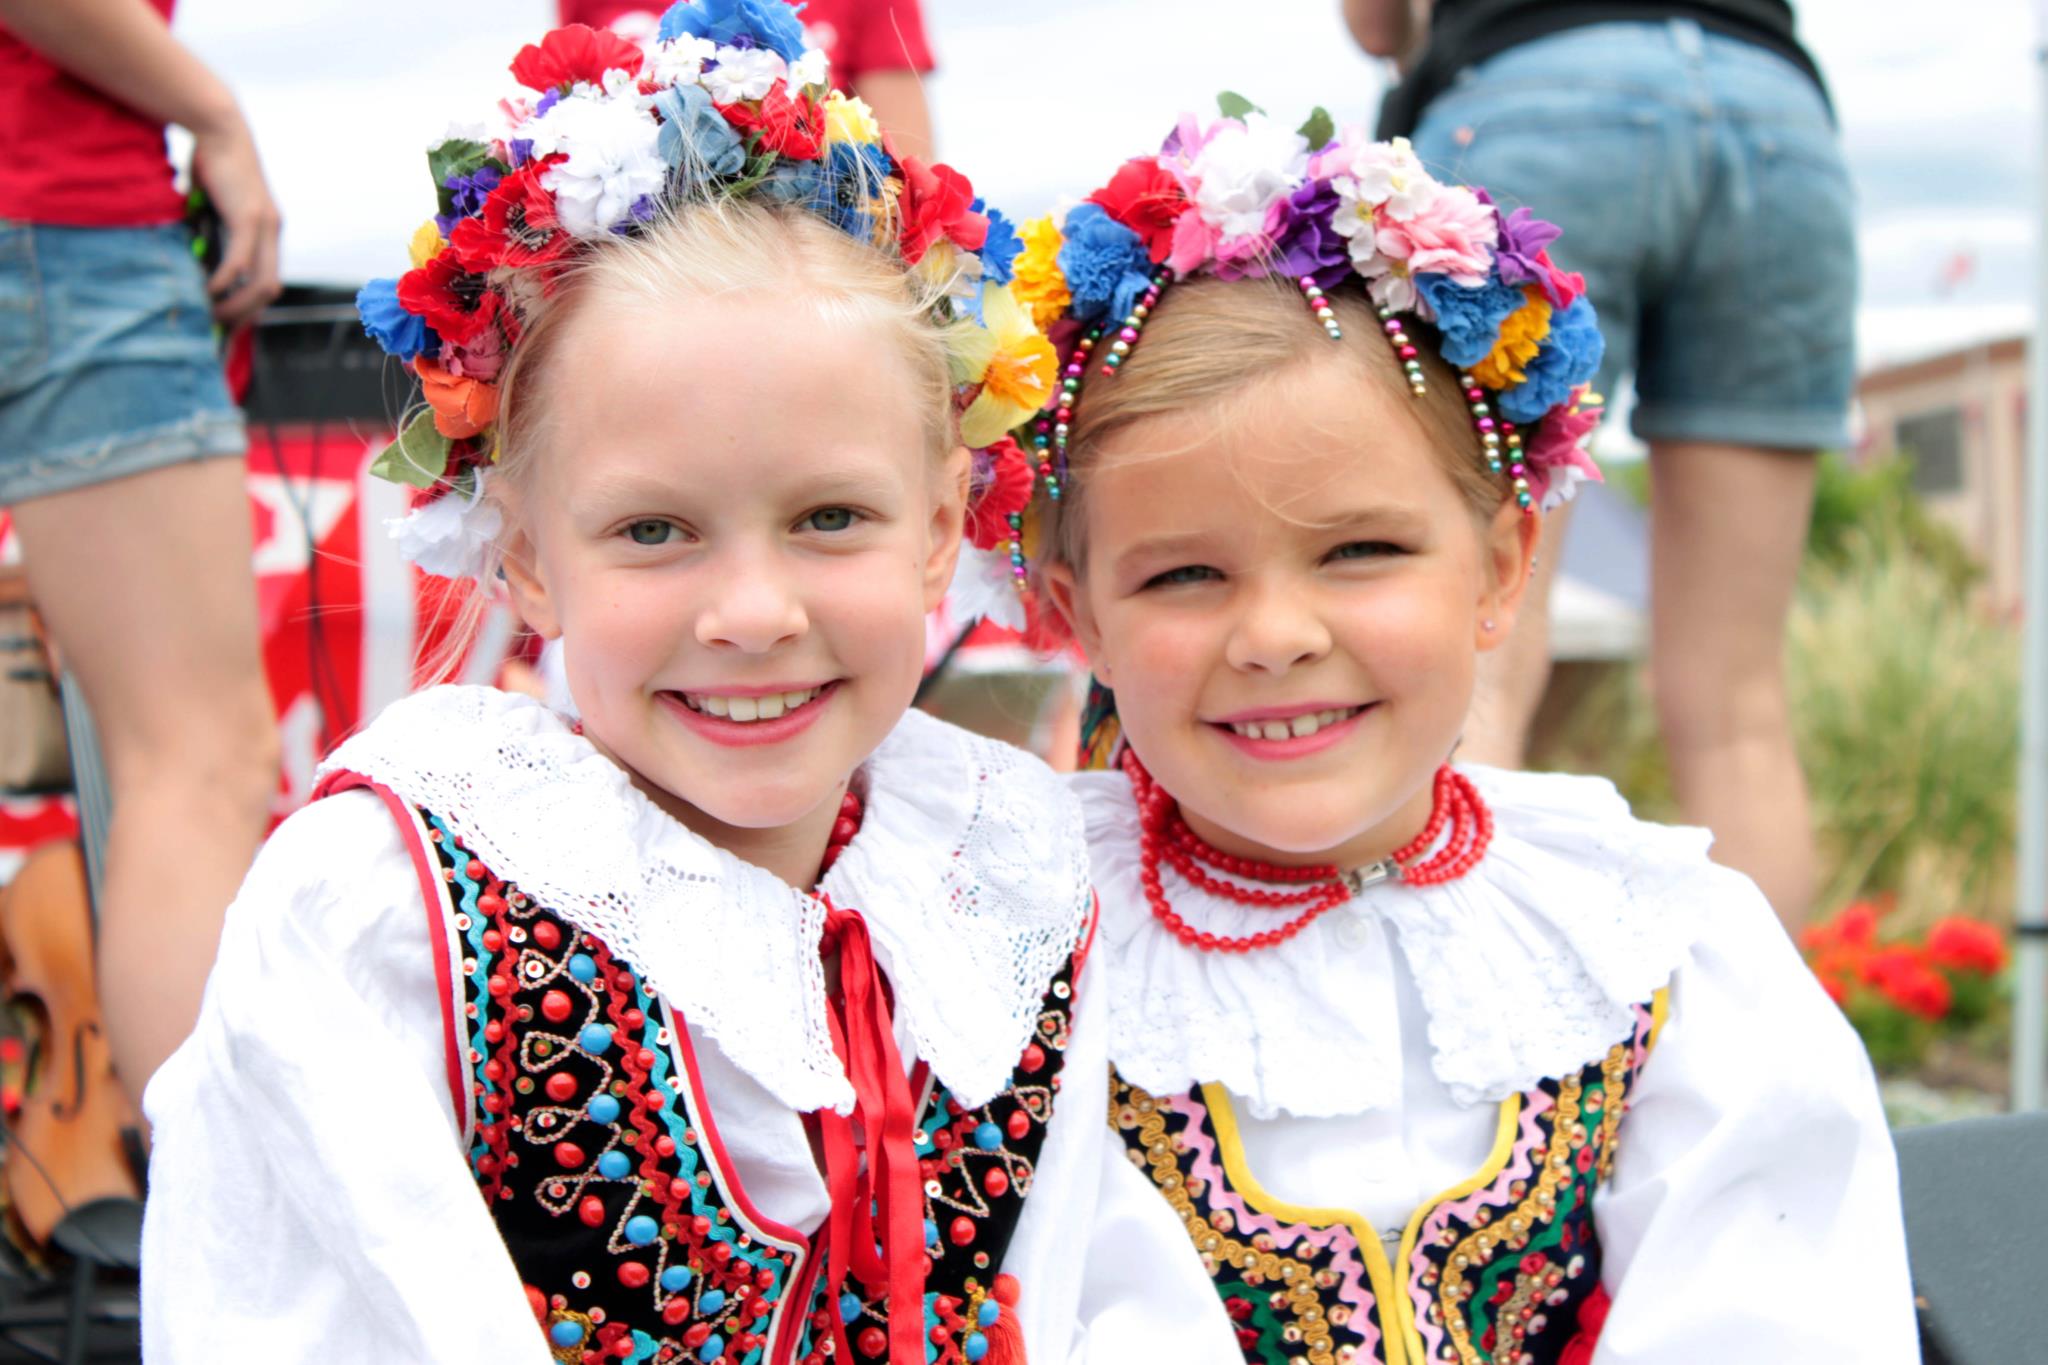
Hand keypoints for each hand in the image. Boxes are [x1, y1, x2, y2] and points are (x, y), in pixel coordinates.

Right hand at [189, 115, 280, 327]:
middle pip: (269, 290)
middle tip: (217, 327)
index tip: (228, 323)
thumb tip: (193, 259)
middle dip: (244, 315)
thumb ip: (209, 231)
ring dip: (237, 305)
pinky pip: (241, 262)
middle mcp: (272, 231)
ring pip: (261, 283)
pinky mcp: (249, 218)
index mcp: (267, 231)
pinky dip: (225, 281)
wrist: (218, 126)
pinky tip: (208, 289)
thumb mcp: (211, 205)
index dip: (250, 306)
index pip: (267, 281)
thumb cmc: (209, 162)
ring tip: (211, 313)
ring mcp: (264, 226)